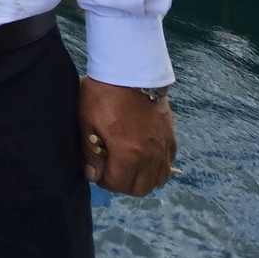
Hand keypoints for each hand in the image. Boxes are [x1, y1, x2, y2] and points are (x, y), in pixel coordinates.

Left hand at [80, 78, 176, 196]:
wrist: (130, 68)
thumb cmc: (104, 94)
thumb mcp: (87, 122)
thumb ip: (90, 153)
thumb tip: (93, 175)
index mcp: (128, 154)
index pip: (117, 184)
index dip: (103, 179)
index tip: (96, 168)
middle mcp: (150, 156)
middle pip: (141, 189)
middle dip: (123, 183)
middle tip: (112, 167)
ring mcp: (163, 146)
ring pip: (159, 179)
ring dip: (143, 177)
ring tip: (129, 163)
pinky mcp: (171, 135)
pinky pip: (169, 161)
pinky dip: (158, 164)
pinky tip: (145, 153)